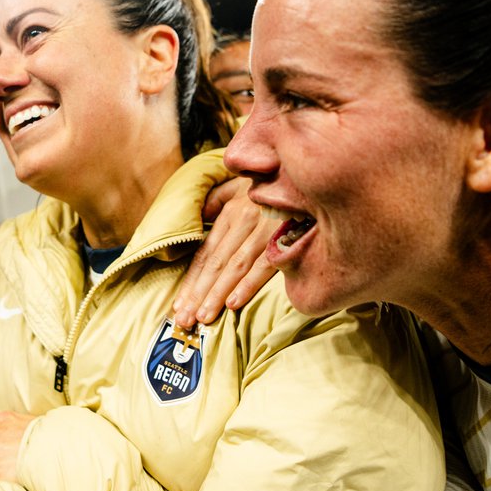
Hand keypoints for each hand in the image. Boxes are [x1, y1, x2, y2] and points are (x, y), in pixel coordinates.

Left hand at [172, 176, 279, 327]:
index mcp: (232, 213)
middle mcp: (243, 220)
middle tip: (184, 319)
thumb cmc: (277, 181)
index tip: (179, 304)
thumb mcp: (243, 184)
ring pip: (235, 267)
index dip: (191, 280)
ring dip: (217, 294)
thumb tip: (203, 216)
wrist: (311, 171)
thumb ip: (220, 200)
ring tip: (203, 317)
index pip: (206, 253)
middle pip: (215, 263)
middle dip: (197, 293)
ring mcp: (264, 228)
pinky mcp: (286, 235)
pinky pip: (265, 263)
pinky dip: (249, 284)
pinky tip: (234, 303)